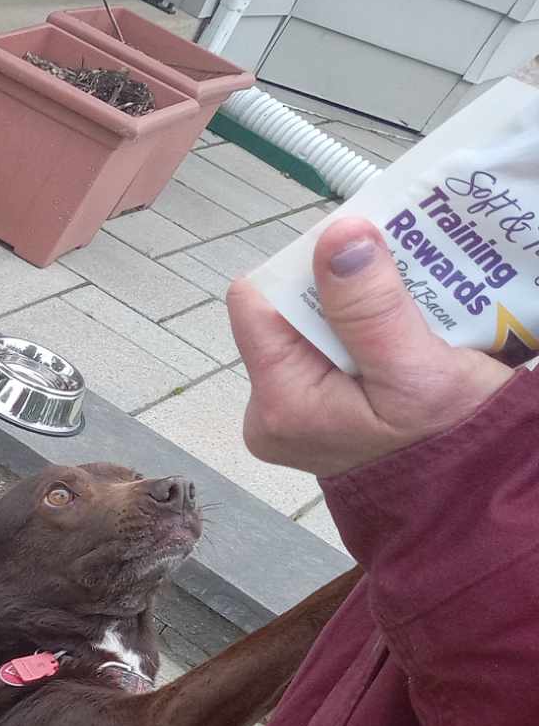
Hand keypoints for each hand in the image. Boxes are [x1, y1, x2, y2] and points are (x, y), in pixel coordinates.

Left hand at [228, 217, 512, 476]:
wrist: (468, 489)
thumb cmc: (447, 439)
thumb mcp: (417, 371)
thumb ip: (371, 307)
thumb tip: (336, 236)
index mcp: (278, 403)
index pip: (258, 302)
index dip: (308, 270)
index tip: (364, 262)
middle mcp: (268, 410)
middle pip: (285, 313)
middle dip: (340, 291)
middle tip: (398, 284)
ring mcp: (287, 412)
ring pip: (309, 328)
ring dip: (357, 310)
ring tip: (405, 314)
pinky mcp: (311, 411)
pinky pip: (326, 350)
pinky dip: (362, 333)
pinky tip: (399, 337)